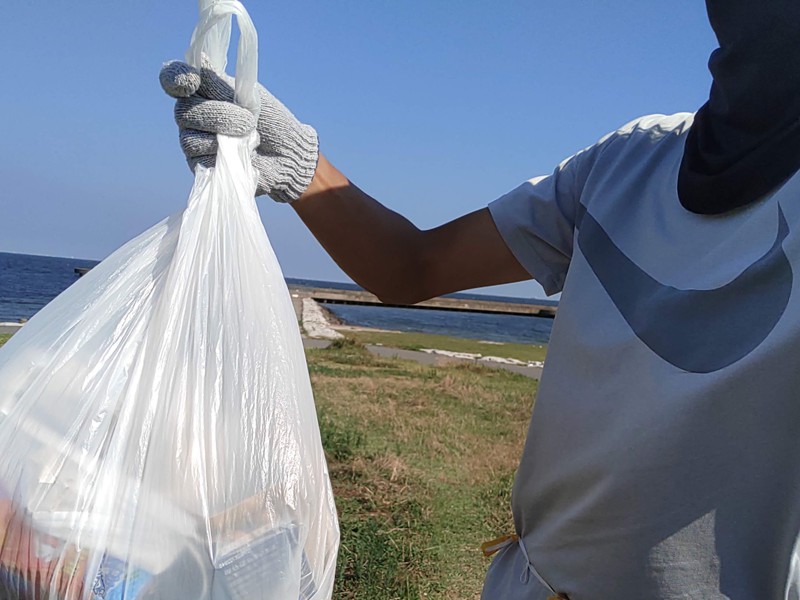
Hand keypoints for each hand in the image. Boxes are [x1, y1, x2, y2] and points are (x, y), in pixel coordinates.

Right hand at [159, 58, 318, 202]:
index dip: (176, 78)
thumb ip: (222, 84)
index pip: (174, 78)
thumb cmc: (270, 121)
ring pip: (190, 139)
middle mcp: (192, 116)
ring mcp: (194, 141)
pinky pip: (201, 161)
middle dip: (219, 114)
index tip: (193, 82)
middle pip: (183, 111)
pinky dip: (225, 157)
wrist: (287, 153)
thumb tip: (200, 61)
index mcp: (202, 92)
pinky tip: (243, 154)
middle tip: (249, 120)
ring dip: (225, 137)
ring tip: (250, 138)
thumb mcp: (250, 97)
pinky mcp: (201, 167)